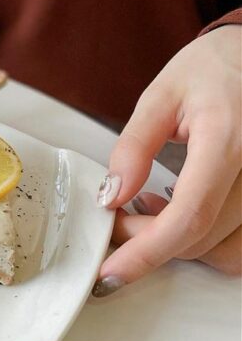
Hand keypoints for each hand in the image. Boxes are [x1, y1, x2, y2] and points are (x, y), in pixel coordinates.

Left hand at [93, 24, 241, 295]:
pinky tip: (177, 208)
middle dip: (146, 241)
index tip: (110, 272)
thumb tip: (111, 196)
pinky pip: (240, 243)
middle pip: (199, 238)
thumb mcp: (161, 95)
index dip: (146, 252)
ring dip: (176, 244)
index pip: (188, 217)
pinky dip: (204, 240)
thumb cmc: (215, 68)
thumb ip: (134, 147)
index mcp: (229, 143)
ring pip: (224, 251)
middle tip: (113, 216)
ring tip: (145, 207)